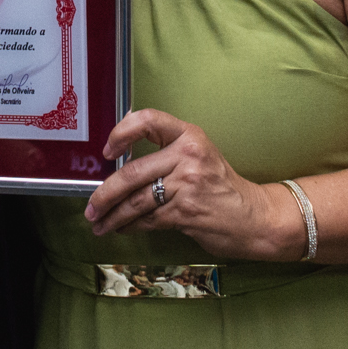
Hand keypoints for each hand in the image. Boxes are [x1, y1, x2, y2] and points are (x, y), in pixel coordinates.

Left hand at [83, 108, 302, 260]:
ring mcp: (188, 184)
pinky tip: (123, 228)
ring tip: (100, 223)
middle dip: (105, 193)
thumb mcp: (200, 157)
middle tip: (92, 206)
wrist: (255, 217)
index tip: (108, 151)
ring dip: (113, 215)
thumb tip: (122, 165)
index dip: (121, 133)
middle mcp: (188, 155)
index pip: (148, 120)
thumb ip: (167, 154)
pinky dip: (131, 226)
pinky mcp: (186, 212)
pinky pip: (148, 219)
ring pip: (136, 201)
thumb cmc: (223, 188)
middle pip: (133, 172)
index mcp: (190, 136)